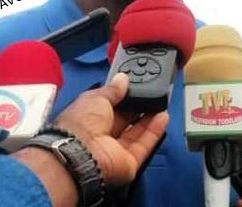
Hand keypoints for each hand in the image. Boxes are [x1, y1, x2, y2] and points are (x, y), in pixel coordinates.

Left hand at [54, 72, 168, 185]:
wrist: (81, 153)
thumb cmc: (79, 126)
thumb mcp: (96, 97)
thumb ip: (112, 89)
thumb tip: (122, 79)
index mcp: (87, 119)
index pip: (108, 106)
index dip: (121, 96)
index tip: (134, 86)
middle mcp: (100, 136)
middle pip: (124, 121)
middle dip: (137, 107)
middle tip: (150, 94)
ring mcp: (114, 150)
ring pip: (136, 133)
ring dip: (149, 119)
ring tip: (161, 103)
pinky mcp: (128, 162)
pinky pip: (144, 146)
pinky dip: (154, 132)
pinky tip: (162, 117)